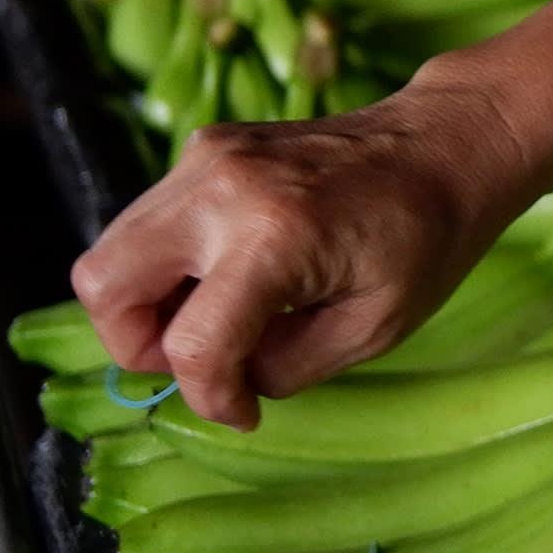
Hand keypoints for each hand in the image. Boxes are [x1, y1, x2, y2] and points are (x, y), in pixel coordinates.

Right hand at [68, 73, 540, 428]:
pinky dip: (169, 263)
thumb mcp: (374, 327)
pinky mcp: (206, 146)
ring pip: (113, 251)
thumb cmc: (429, 236)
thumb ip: (286, 366)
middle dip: (136, 344)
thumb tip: (224, 381)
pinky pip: (148, 220)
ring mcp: (206, 158)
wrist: (448, 141)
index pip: (191, 344)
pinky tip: (232, 274)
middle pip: (103, 284)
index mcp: (275, 237)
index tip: (243, 410)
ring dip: (146, 303)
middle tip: (202, 360)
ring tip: (223, 318)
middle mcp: (222, 189)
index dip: (209, 397)